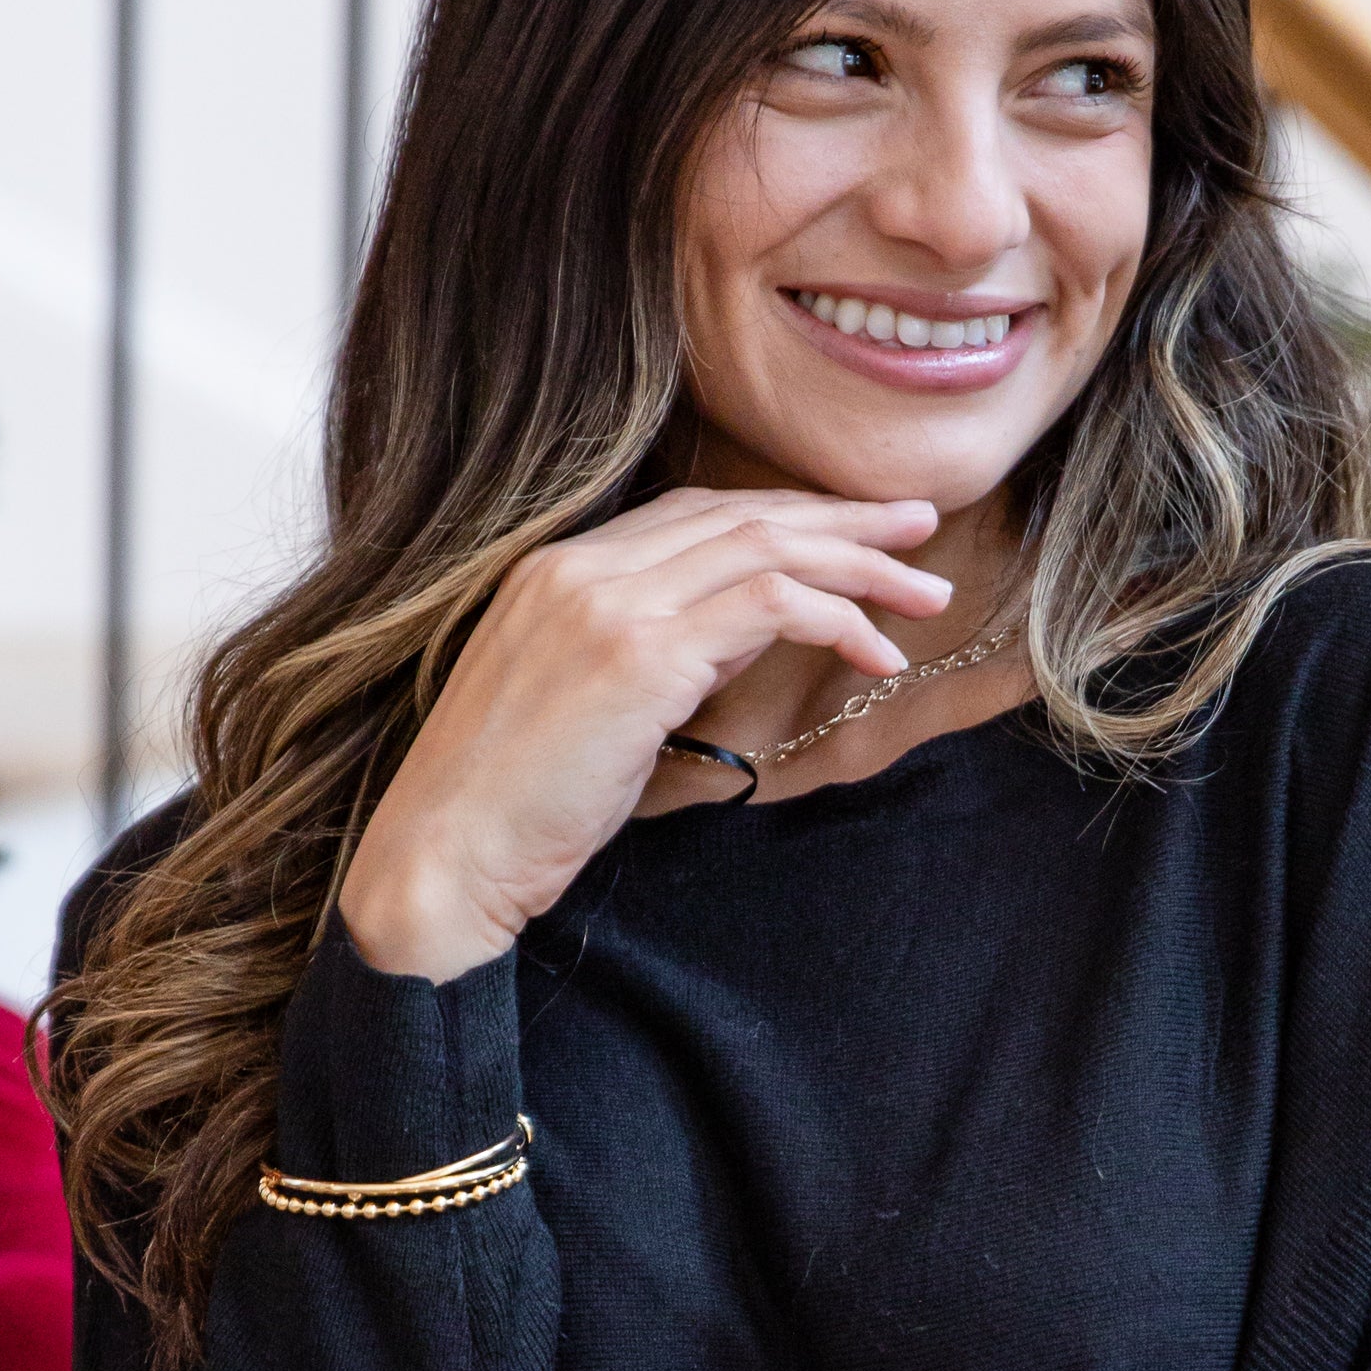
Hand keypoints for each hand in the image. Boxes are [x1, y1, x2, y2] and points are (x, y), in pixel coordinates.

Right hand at [338, 485, 950, 978]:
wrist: (444, 856)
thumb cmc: (514, 806)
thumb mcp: (591, 707)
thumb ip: (662, 652)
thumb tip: (748, 630)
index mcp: (558, 569)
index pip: (698, 513)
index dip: (788, 515)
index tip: (857, 529)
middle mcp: (581, 568)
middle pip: (741, 515)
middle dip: (844, 521)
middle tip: (921, 528)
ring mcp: (607, 604)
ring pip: (766, 548)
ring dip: (861, 567)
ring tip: (926, 593)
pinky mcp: (638, 655)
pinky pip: (768, 608)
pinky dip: (835, 621)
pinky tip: (875, 654)